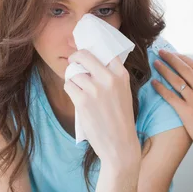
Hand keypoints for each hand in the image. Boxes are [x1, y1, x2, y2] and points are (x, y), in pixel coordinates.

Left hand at [64, 50, 140, 167]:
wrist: (120, 144)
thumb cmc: (121, 119)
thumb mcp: (124, 93)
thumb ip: (112, 77)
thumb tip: (90, 61)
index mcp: (122, 75)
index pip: (105, 51)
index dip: (91, 48)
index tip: (84, 47)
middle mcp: (109, 78)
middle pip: (84, 55)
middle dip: (76, 57)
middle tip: (74, 61)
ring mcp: (95, 89)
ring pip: (74, 73)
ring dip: (73, 79)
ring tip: (80, 90)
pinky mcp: (82, 101)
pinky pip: (68, 86)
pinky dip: (70, 90)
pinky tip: (78, 99)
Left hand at [151, 51, 192, 162]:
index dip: (183, 58)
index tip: (174, 54)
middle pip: (184, 69)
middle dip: (171, 58)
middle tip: (161, 52)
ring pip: (176, 80)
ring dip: (164, 69)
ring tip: (155, 64)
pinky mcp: (186, 112)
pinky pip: (170, 96)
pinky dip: (161, 88)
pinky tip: (154, 83)